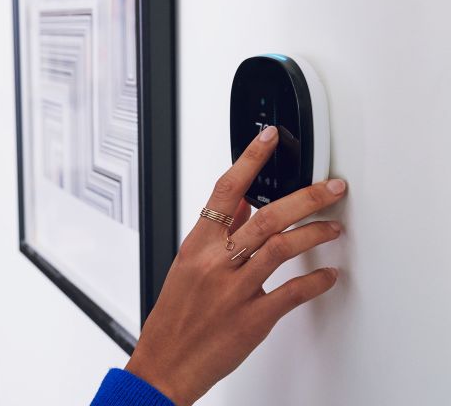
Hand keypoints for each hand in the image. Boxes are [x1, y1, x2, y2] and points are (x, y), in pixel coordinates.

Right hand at [124, 125, 345, 405]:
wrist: (166, 362)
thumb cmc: (175, 318)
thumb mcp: (186, 267)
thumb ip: (215, 234)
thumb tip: (238, 205)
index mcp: (197, 246)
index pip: (224, 190)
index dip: (249, 160)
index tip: (269, 138)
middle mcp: (216, 263)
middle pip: (266, 217)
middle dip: (306, 197)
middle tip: (332, 186)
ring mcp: (235, 290)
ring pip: (282, 249)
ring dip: (315, 234)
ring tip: (333, 227)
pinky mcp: (253, 319)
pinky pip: (292, 293)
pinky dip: (315, 282)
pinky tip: (328, 276)